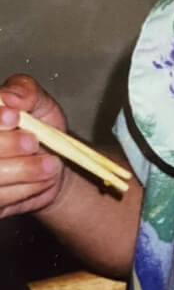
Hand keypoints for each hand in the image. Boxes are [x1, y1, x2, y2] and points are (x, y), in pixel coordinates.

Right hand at [0, 74, 67, 217]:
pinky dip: (24, 189)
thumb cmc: (41, 131)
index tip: (13, 117)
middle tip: (33, 142)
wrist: (53, 166)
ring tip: (50, 164)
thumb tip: (9, 96)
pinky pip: (0, 198)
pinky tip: (42, 180)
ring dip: (23, 170)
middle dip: (7, 145)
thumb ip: (25, 91)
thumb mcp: (40, 103)